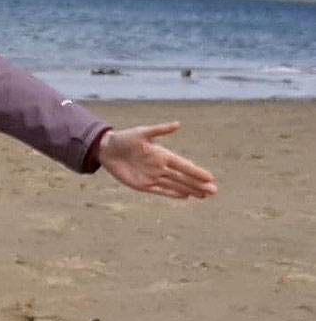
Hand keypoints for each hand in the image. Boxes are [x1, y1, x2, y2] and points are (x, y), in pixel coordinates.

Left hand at [97, 121, 217, 198]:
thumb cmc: (124, 138)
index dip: (196, 172)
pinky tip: (185, 196)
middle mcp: (160, 166)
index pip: (183, 165)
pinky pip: (160, 190)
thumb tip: (177, 124)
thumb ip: (159, 130)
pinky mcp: (142, 185)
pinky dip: (172, 194)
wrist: (107, 149)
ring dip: (190, 190)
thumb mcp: (141, 132)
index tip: (210, 177)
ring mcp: (152, 176)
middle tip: (214, 191)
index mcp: (162, 154)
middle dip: (198, 184)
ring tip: (205, 196)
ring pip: (175, 185)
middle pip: (183, 178)